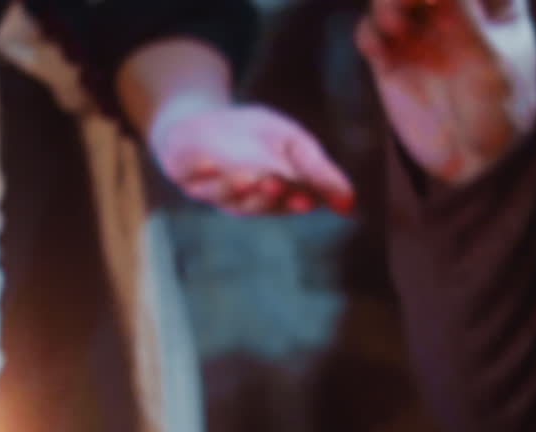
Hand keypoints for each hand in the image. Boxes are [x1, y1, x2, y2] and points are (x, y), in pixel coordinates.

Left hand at [148, 100, 354, 215]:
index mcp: (272, 195)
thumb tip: (350, 203)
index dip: (296, 201)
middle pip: (256, 204)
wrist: (201, 123)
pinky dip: (200, 172)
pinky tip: (207, 164)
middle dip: (267, 197)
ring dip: (236, 186)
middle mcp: (241, 199)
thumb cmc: (252, 135)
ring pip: (224, 195)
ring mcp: (212, 189)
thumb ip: (318, 171)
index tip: (308, 199)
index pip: (288, 201)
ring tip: (251, 176)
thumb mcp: (292, 143)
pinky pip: (191, 178)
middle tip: (279, 185)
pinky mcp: (186, 176)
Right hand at [356, 0, 535, 183]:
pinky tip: (379, 51)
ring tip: (395, 25)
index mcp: (493, 1)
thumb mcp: (491, 62)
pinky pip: (370, 33)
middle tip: (407, 2)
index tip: (437, 1)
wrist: (477, 160)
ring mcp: (420, 34)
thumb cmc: (501, 110)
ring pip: (389, 0)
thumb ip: (464, 18)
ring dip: (386, 4)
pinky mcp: (391, 60)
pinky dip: (369, 34)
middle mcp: (452, 10)